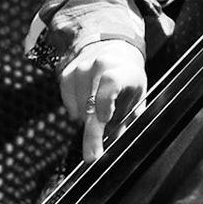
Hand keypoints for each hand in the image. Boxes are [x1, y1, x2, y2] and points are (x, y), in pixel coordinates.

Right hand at [58, 38, 147, 162]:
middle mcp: (99, 65)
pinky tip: (87, 107)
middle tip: (93, 155)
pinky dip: (77, 111)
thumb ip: (127, 120)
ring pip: (78, 107)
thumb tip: (115, 144)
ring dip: (88, 119)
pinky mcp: (66, 74)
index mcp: (122, 69)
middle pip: (90, 103)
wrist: (113, 48)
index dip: (105, 102)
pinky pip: (68, 104)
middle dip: (91, 132)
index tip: (104, 121)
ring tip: (101, 113)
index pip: (110, 83)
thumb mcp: (136, 96)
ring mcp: (80, 68)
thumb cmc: (128, 78)